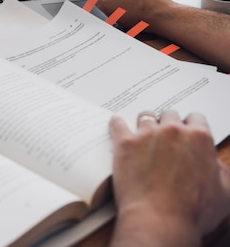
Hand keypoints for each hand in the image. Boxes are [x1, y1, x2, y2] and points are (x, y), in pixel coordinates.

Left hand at [109, 110, 229, 246]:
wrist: (159, 221)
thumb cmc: (193, 212)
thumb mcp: (224, 193)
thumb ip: (221, 171)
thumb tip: (214, 162)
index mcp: (199, 138)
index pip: (196, 118)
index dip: (191, 126)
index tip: (185, 133)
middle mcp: (173, 131)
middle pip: (169, 114)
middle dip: (168, 124)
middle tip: (163, 136)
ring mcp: (146, 134)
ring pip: (145, 116)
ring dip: (145, 124)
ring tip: (142, 134)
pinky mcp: (124, 142)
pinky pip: (117, 123)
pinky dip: (117, 124)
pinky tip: (118, 127)